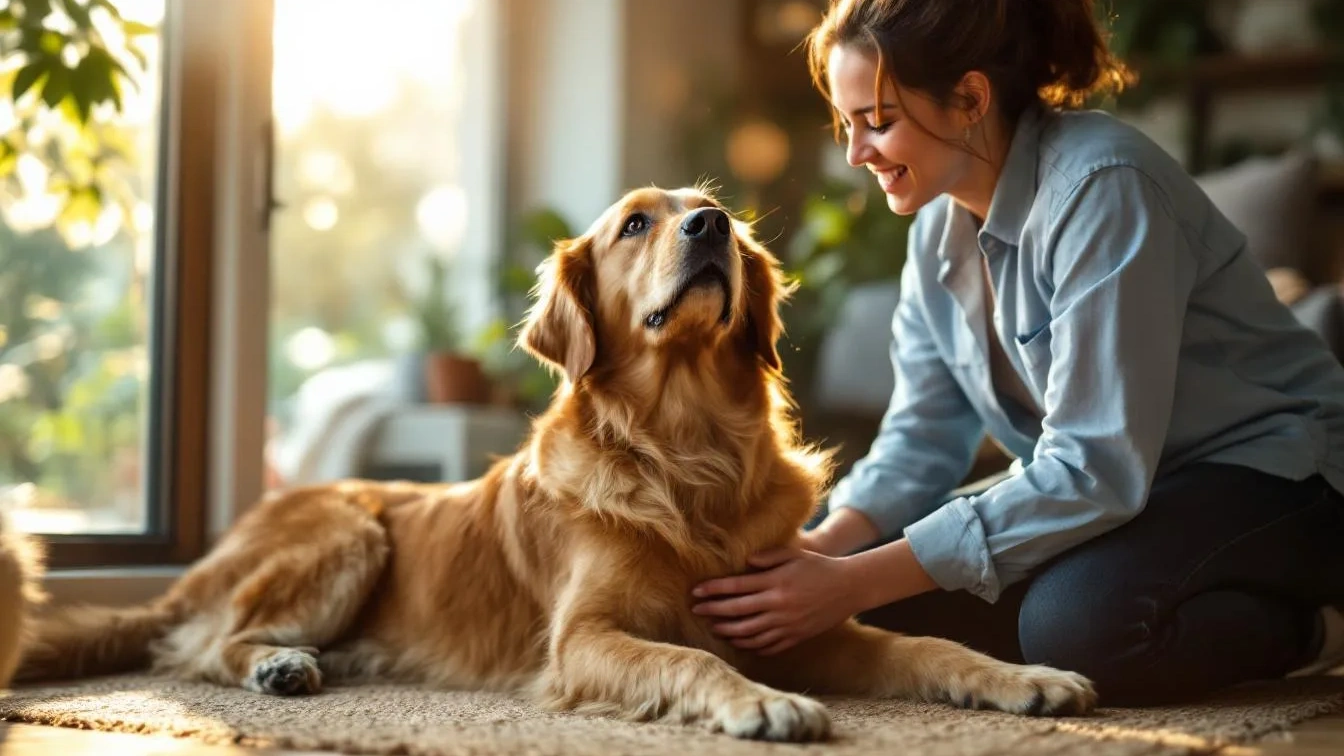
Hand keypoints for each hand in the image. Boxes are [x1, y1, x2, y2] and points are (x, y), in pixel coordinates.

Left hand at [691, 546, 859, 655]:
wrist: (849, 587)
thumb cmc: (819, 567)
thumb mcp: (794, 554)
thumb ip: (767, 557)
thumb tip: (744, 563)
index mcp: (775, 582)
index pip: (736, 587)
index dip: (713, 590)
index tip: (695, 592)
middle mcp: (778, 605)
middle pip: (736, 611)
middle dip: (713, 611)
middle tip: (696, 610)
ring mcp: (786, 624)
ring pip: (749, 633)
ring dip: (727, 631)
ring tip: (714, 628)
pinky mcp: (795, 636)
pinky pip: (768, 646)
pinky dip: (750, 646)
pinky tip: (740, 642)